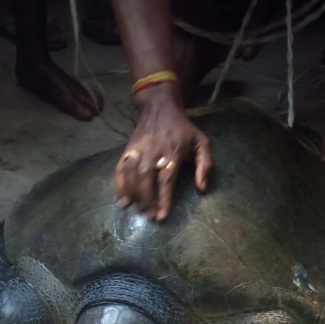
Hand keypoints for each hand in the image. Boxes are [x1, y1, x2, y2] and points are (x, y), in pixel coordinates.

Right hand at [115, 82, 212, 220]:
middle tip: (149, 216)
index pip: (166, 179)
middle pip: (146, 178)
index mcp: (173, 151)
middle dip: (146, 199)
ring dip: (132, 193)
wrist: (159, 107)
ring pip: (131, 174)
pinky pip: (121, 167)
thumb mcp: (202, 142)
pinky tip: (122, 198)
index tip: (162, 216)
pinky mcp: (128, 148)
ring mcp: (138, 149)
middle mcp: (154, 151)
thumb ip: (205, 165)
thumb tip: (202, 188)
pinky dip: (119, 183)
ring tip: (136, 209)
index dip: (163, 199)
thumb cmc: (183, 129)